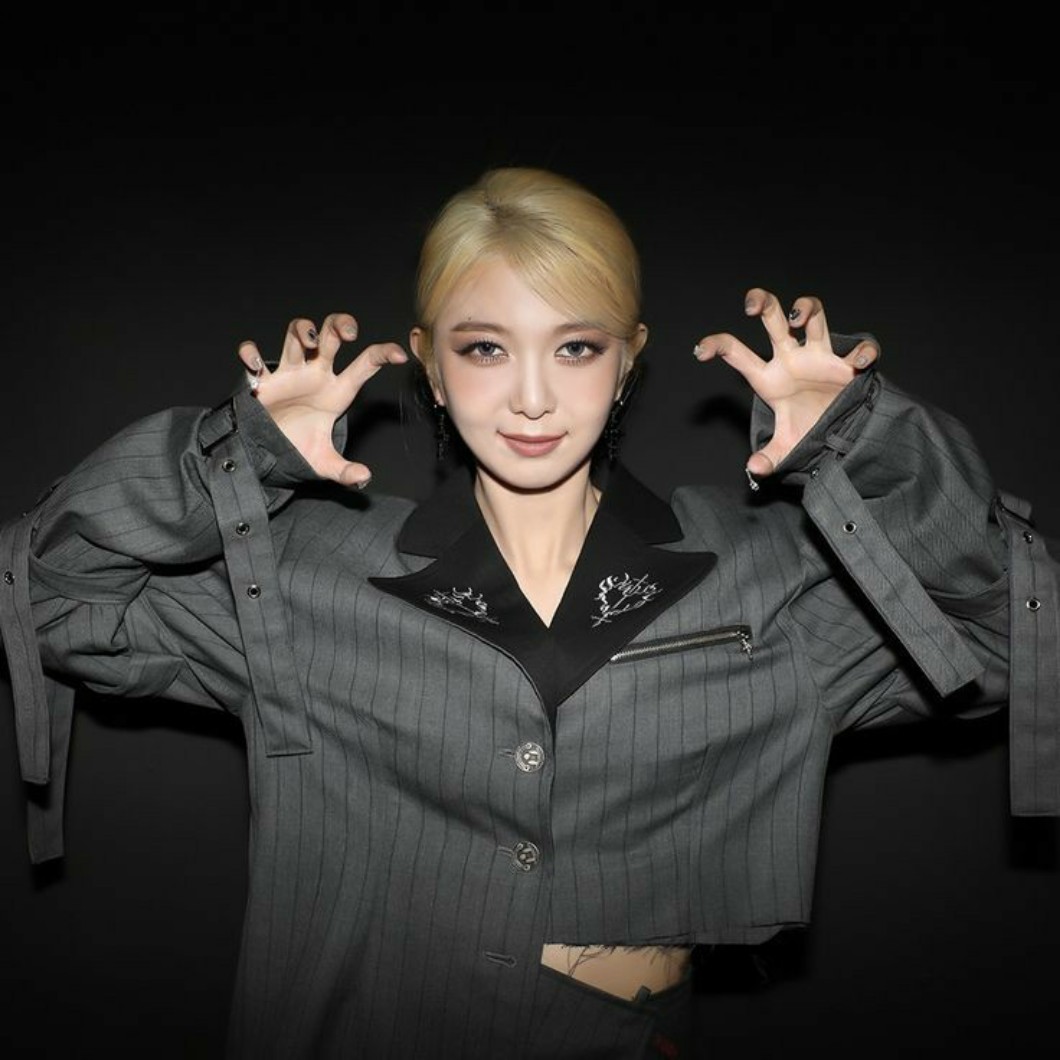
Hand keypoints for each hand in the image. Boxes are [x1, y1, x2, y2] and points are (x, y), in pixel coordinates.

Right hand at [237, 312, 407, 487]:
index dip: (383, 354)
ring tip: (308, 340)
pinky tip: (256, 367)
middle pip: (330, 334)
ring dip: (303, 329)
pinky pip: (254, 356)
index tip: (400, 355)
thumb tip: (363, 478)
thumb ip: (343, 470)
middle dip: (339, 324)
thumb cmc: (298, 450)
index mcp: (337, 391)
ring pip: (297, 333)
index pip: (365, 364)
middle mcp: (316, 375)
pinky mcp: (262, 380)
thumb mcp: (324, 462)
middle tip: (346, 334)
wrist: (266, 456)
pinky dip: (251, 355)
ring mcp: (289, 373)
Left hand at [694, 288, 877, 476]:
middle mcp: (792, 359)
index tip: (700, 351)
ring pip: (814, 315)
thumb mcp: (786, 447)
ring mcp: (820, 356)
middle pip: (775, 319)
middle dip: (763, 303)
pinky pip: (860, 349)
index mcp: (769, 377)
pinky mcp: (848, 365)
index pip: (737, 354)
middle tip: (752, 306)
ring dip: (807, 308)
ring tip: (799, 319)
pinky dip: (863, 352)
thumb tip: (755, 468)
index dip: (717, 346)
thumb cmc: (808, 430)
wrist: (842, 434)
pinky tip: (860, 364)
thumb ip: (770, 457)